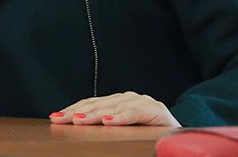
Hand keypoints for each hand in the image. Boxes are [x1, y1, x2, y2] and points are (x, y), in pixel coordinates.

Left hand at [49, 92, 179, 125]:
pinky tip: (108, 122)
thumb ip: (106, 127)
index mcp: (118, 103)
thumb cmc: (150, 136)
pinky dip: (121, 117)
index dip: (72, 109)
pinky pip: (136, 113)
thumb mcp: (123, 132)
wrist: (183, 138)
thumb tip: (76, 126)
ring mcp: (142, 102)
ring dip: (94, 114)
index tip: (54, 117)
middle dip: (76, 112)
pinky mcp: (156, 110)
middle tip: (60, 119)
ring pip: (113, 107)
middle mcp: (128, 98)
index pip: (91, 104)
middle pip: (98, 105)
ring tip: (77, 120)